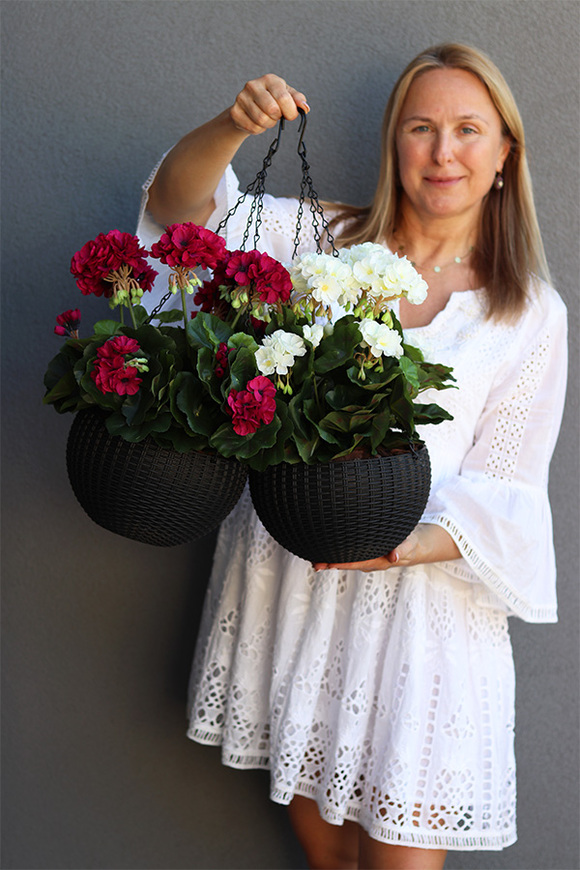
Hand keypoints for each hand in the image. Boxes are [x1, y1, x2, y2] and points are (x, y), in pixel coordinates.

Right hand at [230, 74, 308, 135]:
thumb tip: (305, 107)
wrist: (249, 108)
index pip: (283, 98)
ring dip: (268, 124)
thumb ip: (297, 100)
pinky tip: (257, 122)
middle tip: (276, 116)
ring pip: (262, 120)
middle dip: (277, 117)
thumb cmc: (272, 100)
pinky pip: (252, 127)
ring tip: (267, 118)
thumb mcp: (287, 96)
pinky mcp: (235, 112)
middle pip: (272, 110)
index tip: (291, 115)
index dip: (290, 111)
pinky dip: (258, 129)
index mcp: (269, 79)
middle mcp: (253, 85)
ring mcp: (242, 98)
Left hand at [312, 524, 460, 572]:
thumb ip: (403, 549)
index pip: (356, 562)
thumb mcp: (410, 545)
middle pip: (347, 563)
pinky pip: (350, 552)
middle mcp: (369, 561)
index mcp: (378, 561)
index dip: (341, 563)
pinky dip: (338, 550)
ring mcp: (367, 557)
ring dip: (331, 558)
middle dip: (330, 563)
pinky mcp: (366, 550)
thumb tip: (395, 557)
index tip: (326, 563)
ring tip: (314, 558)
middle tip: (314, 563)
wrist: (416, 544)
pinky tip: (326, 547)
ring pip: (347, 558)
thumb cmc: (412, 544)